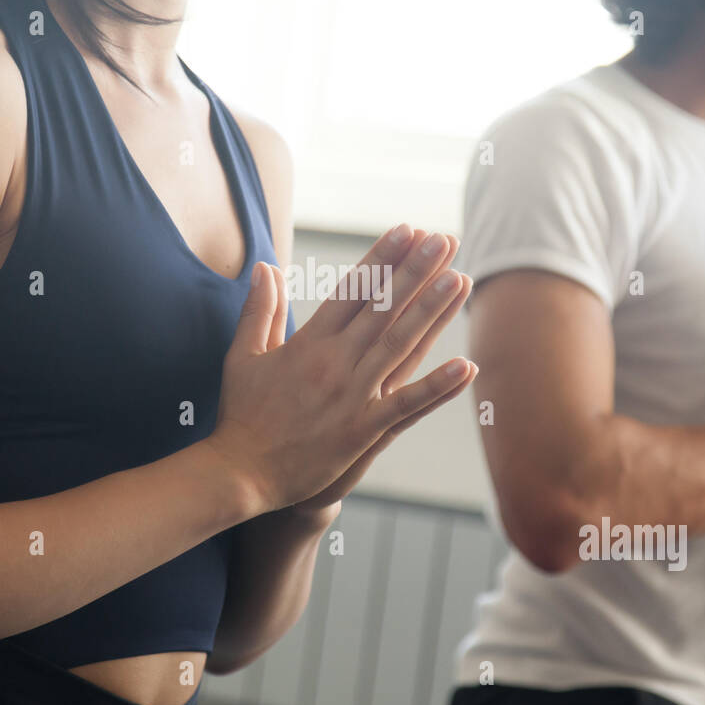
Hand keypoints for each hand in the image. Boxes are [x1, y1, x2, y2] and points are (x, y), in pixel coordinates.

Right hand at [207, 224, 478, 513]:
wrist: (239, 473)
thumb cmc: (242, 415)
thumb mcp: (243, 355)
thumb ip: (260, 309)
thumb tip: (266, 267)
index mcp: (307, 342)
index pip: (352, 290)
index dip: (381, 259)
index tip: (405, 231)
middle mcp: (333, 362)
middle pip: (381, 308)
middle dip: (414, 271)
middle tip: (442, 239)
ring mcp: (350, 396)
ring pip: (398, 345)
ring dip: (430, 311)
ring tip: (459, 280)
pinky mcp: (360, 431)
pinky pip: (406, 405)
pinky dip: (437, 386)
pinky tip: (466, 366)